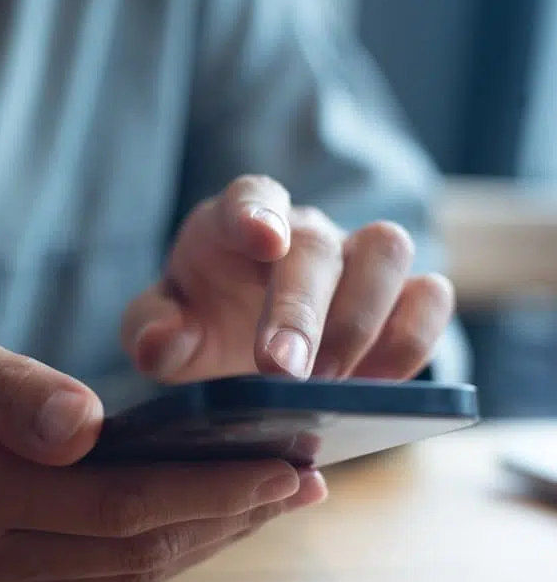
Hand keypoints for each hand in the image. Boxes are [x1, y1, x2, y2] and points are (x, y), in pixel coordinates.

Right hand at [0, 305, 326, 581]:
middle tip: (305, 479)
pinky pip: (98, 575)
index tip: (285, 461)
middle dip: (228, 516)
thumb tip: (83, 424)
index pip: (115, 502)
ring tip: (274, 497)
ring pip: (124, 572)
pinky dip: (161, 545)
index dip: (208, 486)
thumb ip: (4, 386)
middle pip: (134, 549)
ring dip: (206, 537)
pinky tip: (203, 513)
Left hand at [122, 176, 454, 381]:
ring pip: (387, 251)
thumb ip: (150, 329)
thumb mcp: (163, 327)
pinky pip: (430, 296)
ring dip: (364, 322)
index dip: (256, 212)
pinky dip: (415, 336)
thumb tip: (159, 344)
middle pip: (316, 244)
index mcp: (235, 223)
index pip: (250, 196)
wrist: (245, 343)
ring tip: (330, 386)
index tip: (261, 236)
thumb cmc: (202, 320)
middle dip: (302, 309)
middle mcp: (302, 232)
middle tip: (281, 371)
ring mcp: (357, 258)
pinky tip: (380, 384)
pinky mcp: (400, 296)